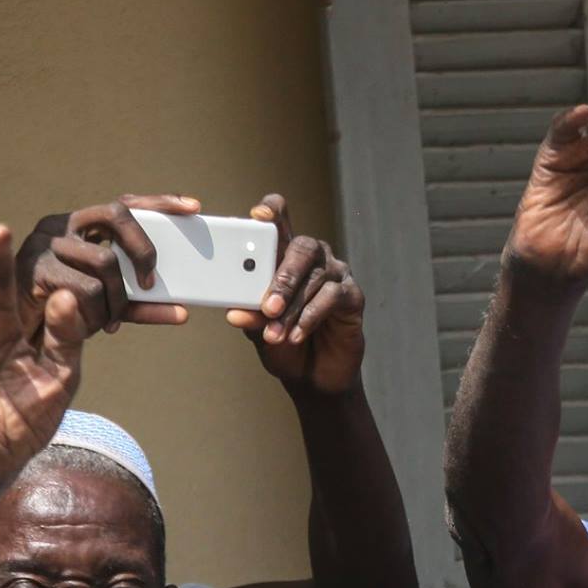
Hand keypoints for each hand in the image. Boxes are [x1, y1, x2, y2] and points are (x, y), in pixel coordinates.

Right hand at [14, 194, 196, 336]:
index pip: (124, 204)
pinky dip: (99, 312)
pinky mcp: (34, 268)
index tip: (193, 207)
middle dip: (143, 249)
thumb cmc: (67, 309)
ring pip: (105, 260)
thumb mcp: (109, 302)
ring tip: (114, 319)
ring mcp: (45, 243)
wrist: (20, 331)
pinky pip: (85, 289)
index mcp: (81, 225)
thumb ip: (141, 302)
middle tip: (149, 282)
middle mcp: (62, 224)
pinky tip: (97, 325)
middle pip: (117, 215)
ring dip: (119, 297)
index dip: (159, 202)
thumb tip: (182, 312)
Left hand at [226, 195, 365, 394]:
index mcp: (285, 255)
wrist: (311, 375)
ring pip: (315, 278)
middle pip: (302, 248)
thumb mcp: (258, 328)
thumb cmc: (283, 343)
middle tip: (267, 305)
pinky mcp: (353, 296)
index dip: (272, 211)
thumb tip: (234, 313)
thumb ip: (250, 315)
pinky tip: (297, 335)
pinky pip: (333, 297)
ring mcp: (336, 275)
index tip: (258, 216)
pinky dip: (311, 317)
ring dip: (293, 309)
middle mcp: (314, 258)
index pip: (281, 220)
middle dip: (283, 277)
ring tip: (275, 334)